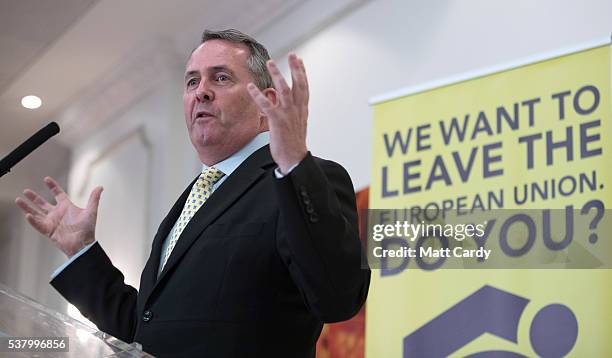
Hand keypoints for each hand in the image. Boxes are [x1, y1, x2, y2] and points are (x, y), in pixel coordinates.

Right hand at [15, 177, 102, 256]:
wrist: (83, 244)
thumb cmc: (87, 229)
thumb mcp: (91, 211)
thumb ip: (94, 199)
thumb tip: (100, 187)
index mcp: (67, 207)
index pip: (58, 193)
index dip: (52, 186)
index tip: (46, 179)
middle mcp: (57, 213)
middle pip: (43, 203)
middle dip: (34, 197)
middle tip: (26, 191)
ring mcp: (52, 222)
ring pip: (36, 212)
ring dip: (27, 207)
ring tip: (19, 200)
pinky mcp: (48, 230)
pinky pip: (38, 224)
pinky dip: (33, 220)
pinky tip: (27, 215)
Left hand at [247, 53, 308, 173]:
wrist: (294, 159)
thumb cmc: (293, 144)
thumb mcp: (296, 125)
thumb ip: (291, 111)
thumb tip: (284, 102)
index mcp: (302, 110)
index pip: (304, 87)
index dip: (302, 73)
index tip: (300, 61)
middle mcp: (296, 110)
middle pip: (298, 84)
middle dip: (295, 68)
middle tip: (293, 55)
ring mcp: (287, 114)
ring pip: (283, 90)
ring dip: (277, 75)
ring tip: (271, 63)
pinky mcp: (277, 121)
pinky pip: (266, 105)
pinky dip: (258, 95)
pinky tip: (251, 87)